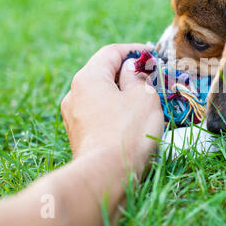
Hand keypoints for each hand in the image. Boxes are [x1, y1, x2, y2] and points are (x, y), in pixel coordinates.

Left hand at [61, 44, 162, 176]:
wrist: (105, 176)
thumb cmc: (128, 131)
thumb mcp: (143, 97)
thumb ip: (138, 77)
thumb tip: (131, 70)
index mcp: (88, 77)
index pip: (111, 52)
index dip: (134, 50)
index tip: (151, 54)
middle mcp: (74, 93)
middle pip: (103, 73)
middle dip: (128, 72)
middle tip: (150, 76)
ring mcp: (73, 115)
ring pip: (101, 94)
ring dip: (121, 92)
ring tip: (143, 99)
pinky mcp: (78, 135)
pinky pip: (98, 112)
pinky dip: (114, 109)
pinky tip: (130, 119)